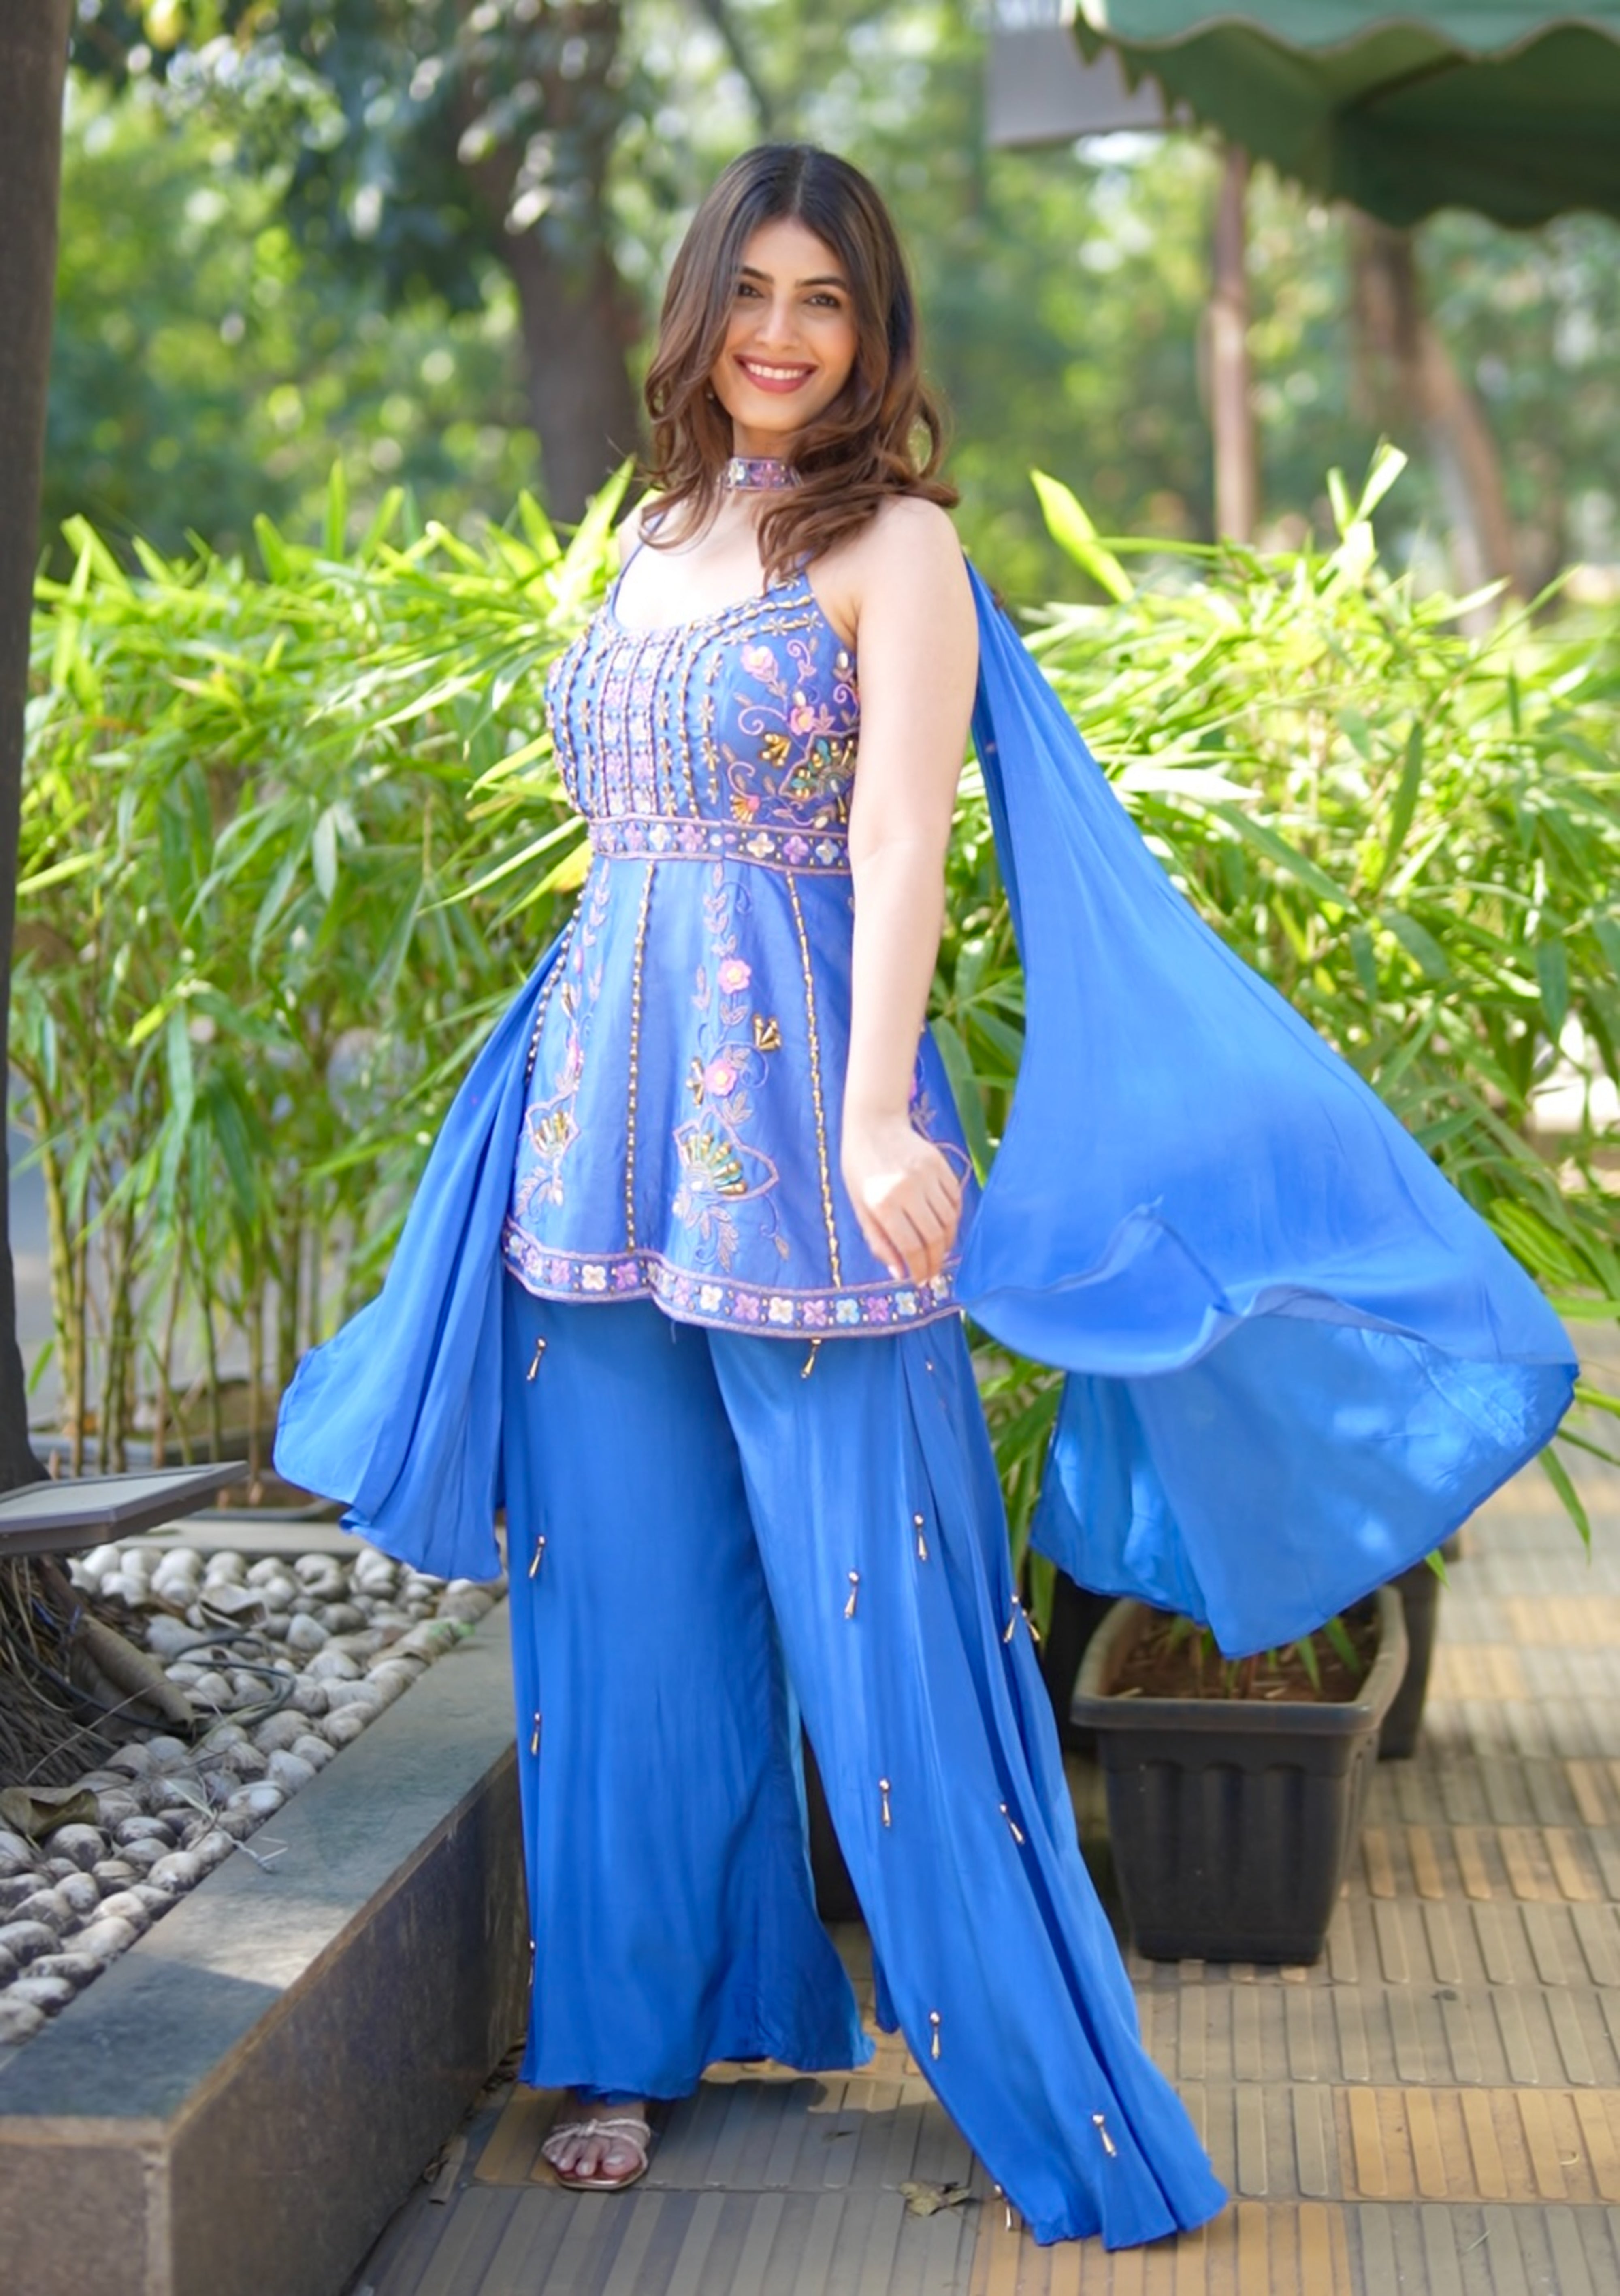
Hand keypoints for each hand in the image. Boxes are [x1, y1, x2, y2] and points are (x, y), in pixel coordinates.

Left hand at [841, 1114, 964, 1286]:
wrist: (875, 1123)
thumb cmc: (860, 1168)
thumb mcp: (859, 1207)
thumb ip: (878, 1241)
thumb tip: (900, 1272)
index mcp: (883, 1203)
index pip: (911, 1247)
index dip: (919, 1269)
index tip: (921, 1281)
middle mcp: (908, 1189)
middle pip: (934, 1237)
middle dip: (936, 1262)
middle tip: (933, 1273)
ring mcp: (927, 1175)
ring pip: (949, 1220)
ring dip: (947, 1243)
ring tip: (938, 1252)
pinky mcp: (941, 1164)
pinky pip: (955, 1200)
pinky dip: (954, 1219)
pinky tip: (944, 1228)